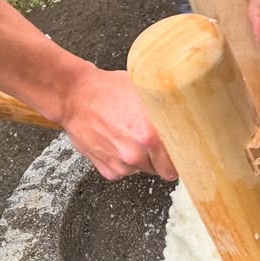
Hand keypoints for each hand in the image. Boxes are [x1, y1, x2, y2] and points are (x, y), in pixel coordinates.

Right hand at [59, 66, 176, 181]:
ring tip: (131, 136)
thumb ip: (165, 110)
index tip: (186, 152)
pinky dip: (124, 161)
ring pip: (144, 169)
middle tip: (157, 141)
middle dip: (164, 157)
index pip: (181, 160)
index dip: (184, 155)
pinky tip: (118, 141)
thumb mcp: (145, 92)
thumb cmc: (106, 90)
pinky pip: (126, 170)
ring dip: (143, 158)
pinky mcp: (108, 170)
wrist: (73, 96)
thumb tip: (186, 114)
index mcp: (150, 136)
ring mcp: (121, 165)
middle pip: (164, 169)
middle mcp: (135, 154)